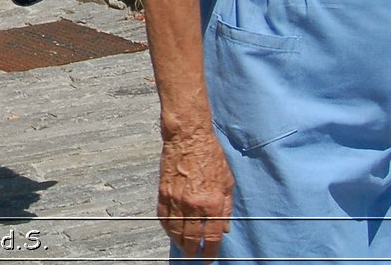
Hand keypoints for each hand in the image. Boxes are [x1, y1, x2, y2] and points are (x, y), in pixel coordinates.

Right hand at [157, 127, 233, 259]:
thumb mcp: (227, 183)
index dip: (209, 252)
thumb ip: (226, 208)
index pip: (211, 237)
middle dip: (191, 251)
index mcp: (212, 203)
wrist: (188, 137)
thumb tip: (224, 227)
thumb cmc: (210, 155)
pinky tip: (170, 230)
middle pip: (190, 238)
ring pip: (174, 230)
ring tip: (181, 247)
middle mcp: (193, 205)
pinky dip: (166, 227)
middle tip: (192, 257)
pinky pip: (163, 216)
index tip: (208, 259)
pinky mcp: (163, 191)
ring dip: (178, 242)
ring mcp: (176, 199)